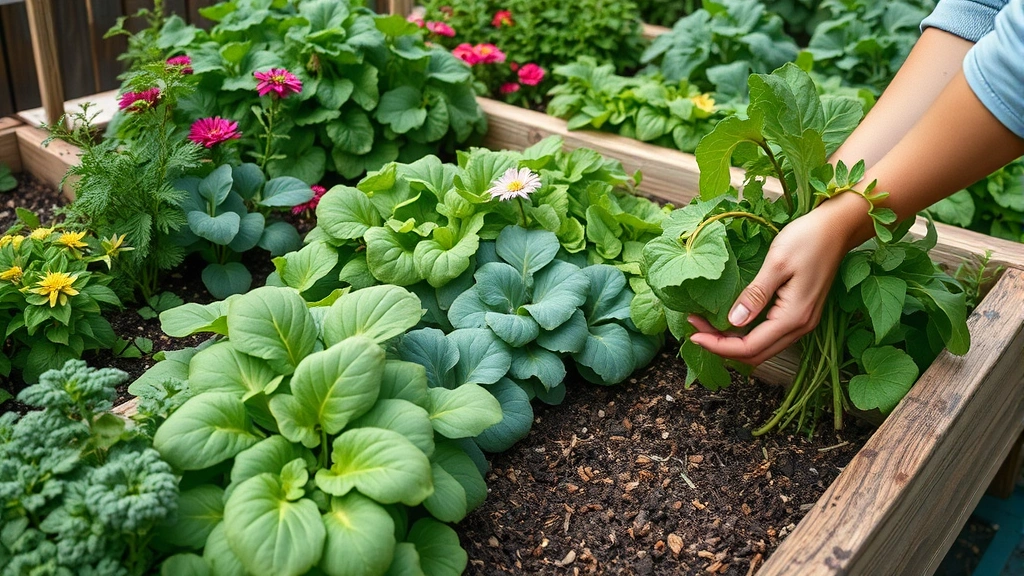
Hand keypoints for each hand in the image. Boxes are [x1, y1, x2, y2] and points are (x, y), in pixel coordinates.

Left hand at [688, 193, 872, 364]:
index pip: (750, 347)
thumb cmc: (808, 238)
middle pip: (755, 354)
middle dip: (721, 347)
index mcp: (794, 317)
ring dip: (733, 342)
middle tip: (694, 329)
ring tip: (706, 325)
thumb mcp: (777, 263)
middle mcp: (800, 327)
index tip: (693, 334)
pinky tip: (728, 321)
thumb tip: (734, 322)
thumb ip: (756, 295)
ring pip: (762, 347)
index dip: (718, 346)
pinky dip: (746, 334)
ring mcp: (802, 322)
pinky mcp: (799, 314)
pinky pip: (768, 335)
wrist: (838, 227)